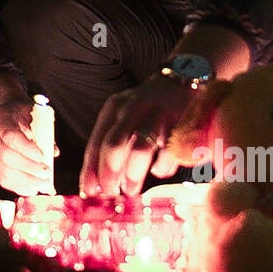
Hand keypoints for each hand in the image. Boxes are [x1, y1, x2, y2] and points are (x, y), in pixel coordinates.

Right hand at [0, 99, 58, 195]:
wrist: (5, 115)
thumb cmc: (22, 115)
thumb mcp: (34, 115)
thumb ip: (44, 133)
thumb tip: (53, 153)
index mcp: (0, 119)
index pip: (10, 136)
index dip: (26, 148)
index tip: (42, 156)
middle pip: (6, 156)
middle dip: (29, 168)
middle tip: (46, 173)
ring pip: (4, 171)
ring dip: (26, 181)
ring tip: (43, 184)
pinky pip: (2, 179)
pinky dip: (19, 186)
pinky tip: (32, 188)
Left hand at [80, 75, 193, 196]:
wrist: (183, 79)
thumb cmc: (148, 107)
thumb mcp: (124, 116)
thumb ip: (110, 144)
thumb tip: (98, 184)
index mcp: (114, 109)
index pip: (96, 143)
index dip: (91, 171)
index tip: (89, 191)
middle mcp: (133, 109)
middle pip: (114, 145)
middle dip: (109, 174)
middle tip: (110, 193)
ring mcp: (158, 114)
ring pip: (140, 149)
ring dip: (133, 174)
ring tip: (131, 189)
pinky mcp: (181, 122)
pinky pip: (169, 153)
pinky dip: (162, 167)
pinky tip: (158, 170)